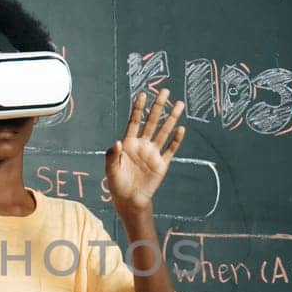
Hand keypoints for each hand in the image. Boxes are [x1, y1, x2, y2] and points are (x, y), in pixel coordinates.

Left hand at [107, 89, 185, 214]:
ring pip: (164, 132)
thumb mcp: (110, 170)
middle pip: (151, 122)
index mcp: (129, 143)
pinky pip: (170, 150)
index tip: (142, 94)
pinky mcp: (162, 164)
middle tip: (165, 91)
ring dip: (171, 119)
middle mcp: (142, 145)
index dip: (138, 108)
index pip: (134, 121)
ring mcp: (153, 153)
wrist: (129, 200)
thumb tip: (118, 142)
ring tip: (179, 104)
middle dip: (158, 106)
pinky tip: (181, 129)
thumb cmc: (117, 184)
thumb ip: (112, 155)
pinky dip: (176, 140)